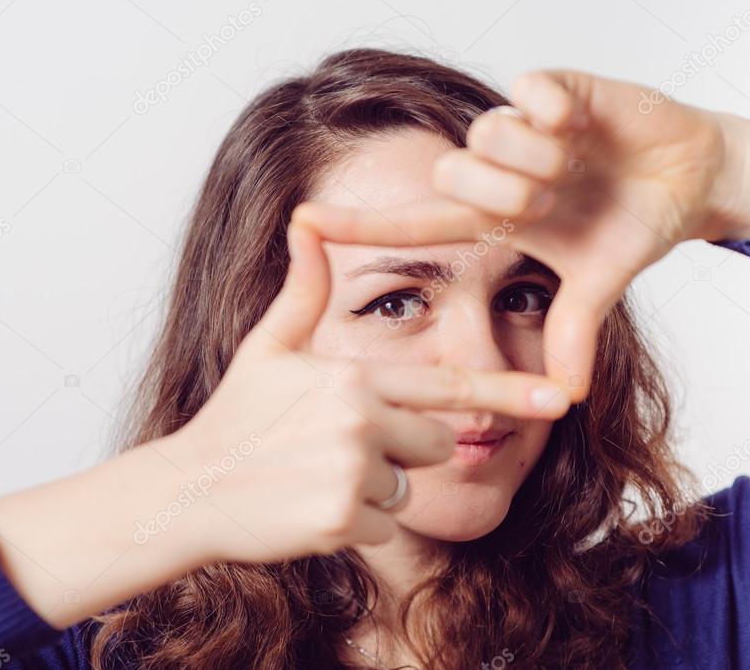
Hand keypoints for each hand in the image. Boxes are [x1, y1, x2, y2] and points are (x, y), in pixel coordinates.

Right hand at [160, 221, 568, 563]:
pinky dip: (355, 525)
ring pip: (409, 489)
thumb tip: (306, 222)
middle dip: (402, 449)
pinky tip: (310, 507)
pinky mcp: (341, 522)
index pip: (449, 387)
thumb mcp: (268, 347)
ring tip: (317, 473)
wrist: (189, 490)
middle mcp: (362, 420)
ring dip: (375, 489)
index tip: (559, 398)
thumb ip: (304, 289)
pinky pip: (385, 527)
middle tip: (337, 447)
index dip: (507, 392)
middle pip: (435, 442)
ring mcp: (352, 472)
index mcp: (355, 375)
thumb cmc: (233, 416)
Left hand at [293, 70, 749, 400]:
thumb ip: (572, 331)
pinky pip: (528, 92)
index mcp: (496, 218)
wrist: (691, 176)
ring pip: (488, 133)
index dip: (361, 226)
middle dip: (509, 193)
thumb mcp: (598, 283)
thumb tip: (565, 399)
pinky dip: (558, 112)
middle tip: (554, 198)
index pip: (417, 225)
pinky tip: (581, 124)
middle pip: (452, 174)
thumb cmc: (633, 224)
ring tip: (576, 160)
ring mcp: (522, 127)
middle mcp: (497, 170)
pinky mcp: (553, 86)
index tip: (302, 223)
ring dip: (540, 159)